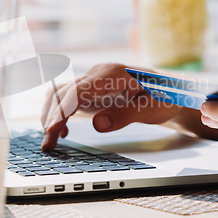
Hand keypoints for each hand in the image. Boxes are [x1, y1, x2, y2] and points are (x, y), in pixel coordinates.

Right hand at [40, 63, 181, 149]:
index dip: (61, 110)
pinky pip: (67, 97)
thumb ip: (125, 115)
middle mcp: (98, 73)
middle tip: (48, 144)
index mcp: (112, 74)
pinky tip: (63, 131)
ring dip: (51, 115)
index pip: (77, 90)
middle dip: (51, 117)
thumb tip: (97, 125)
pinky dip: (59, 112)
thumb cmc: (164, 96)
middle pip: (63, 92)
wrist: (170, 88)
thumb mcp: (151, 108)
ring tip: (49, 141)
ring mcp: (93, 80)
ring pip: (60, 93)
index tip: (53, 130)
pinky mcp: (91, 89)